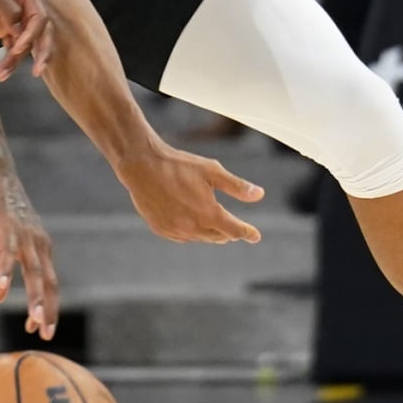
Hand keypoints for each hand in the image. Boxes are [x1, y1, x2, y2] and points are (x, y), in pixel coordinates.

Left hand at [0, 0, 53, 80]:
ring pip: (24, 44)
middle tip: (36, 71)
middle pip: (40, 33)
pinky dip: (7, 60)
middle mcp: (23, 6)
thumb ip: (7, 7)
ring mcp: (12, 19)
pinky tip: (1, 71)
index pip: (39, 17)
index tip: (18, 49)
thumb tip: (19, 29)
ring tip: (0, 75)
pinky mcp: (1, 28)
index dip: (32, 35)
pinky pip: (10, 47)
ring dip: (15, 61)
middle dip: (40, 53)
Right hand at [0, 171, 57, 338]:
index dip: (48, 307)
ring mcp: (23, 238)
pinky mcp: (5, 232)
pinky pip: (5, 258)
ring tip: (33, 321)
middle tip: (46, 334)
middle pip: (47, 283)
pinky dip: (3, 276)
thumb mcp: (16, 234)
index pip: (50, 283)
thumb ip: (18, 255)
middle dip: (48, 310)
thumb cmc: (4, 207)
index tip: (41, 328)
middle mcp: (38, 245)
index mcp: (42, 247)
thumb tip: (9, 276)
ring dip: (34, 298)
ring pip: (33, 273)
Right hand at [117, 142, 263, 243]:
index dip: (247, 233)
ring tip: (212, 222)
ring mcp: (175, 230)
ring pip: (200, 237)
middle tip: (233, 227)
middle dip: (227, 232)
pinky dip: (190, 231)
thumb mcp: (212, 171)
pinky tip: (190, 221)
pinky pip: (182, 236)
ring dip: (209, 232)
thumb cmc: (178, 165)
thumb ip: (237, 186)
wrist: (142, 165)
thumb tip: (260, 195)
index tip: (255, 236)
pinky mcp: (161, 228)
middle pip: (218, 237)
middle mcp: (193, 227)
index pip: (235, 231)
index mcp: (209, 214)